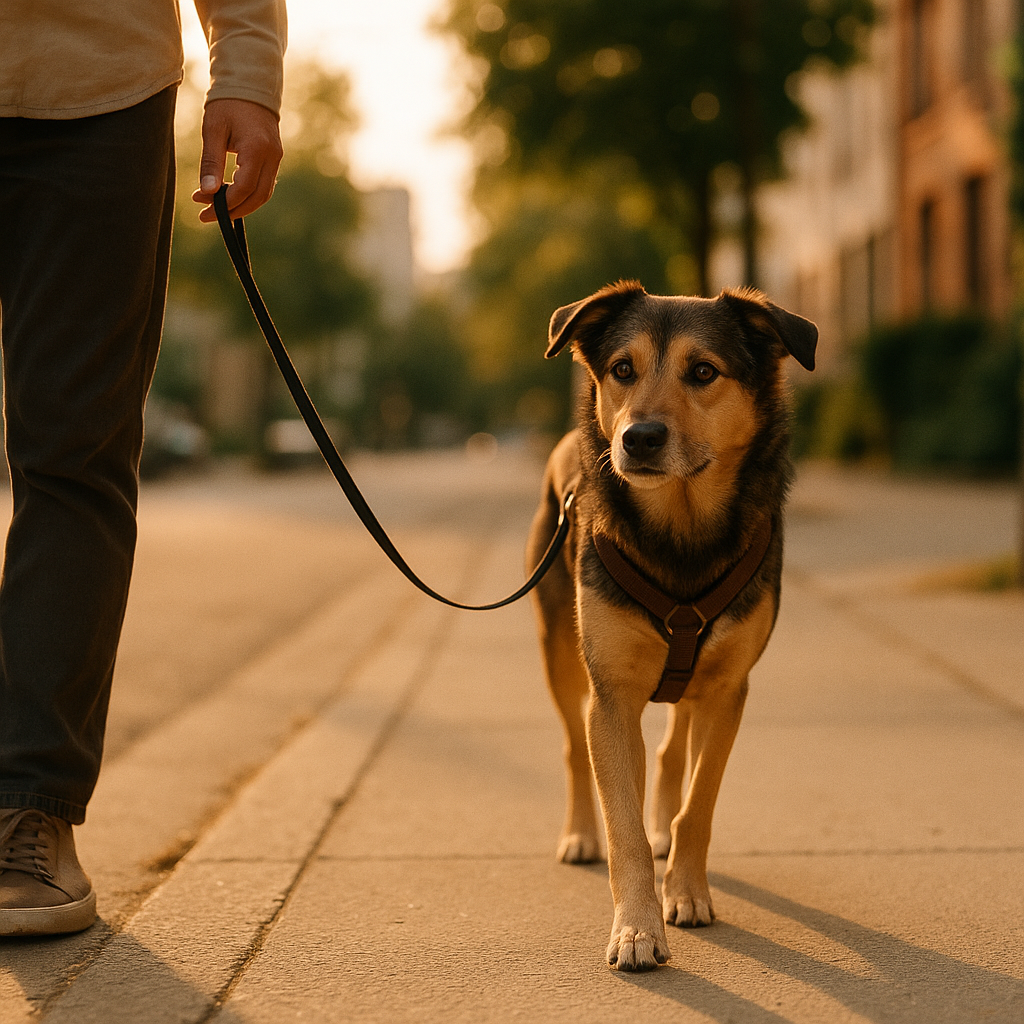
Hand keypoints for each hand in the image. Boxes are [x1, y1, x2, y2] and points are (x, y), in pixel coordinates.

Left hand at [191, 98, 283, 222]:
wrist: (250, 86)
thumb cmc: (227, 105)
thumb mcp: (213, 131)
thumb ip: (211, 162)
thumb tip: (206, 192)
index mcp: (256, 149)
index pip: (243, 188)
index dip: (224, 204)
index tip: (203, 210)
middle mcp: (272, 157)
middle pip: (257, 198)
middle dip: (232, 210)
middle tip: (207, 214)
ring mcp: (276, 159)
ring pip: (263, 195)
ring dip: (241, 206)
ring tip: (216, 207)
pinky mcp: (274, 159)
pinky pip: (264, 186)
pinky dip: (248, 196)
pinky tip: (229, 195)